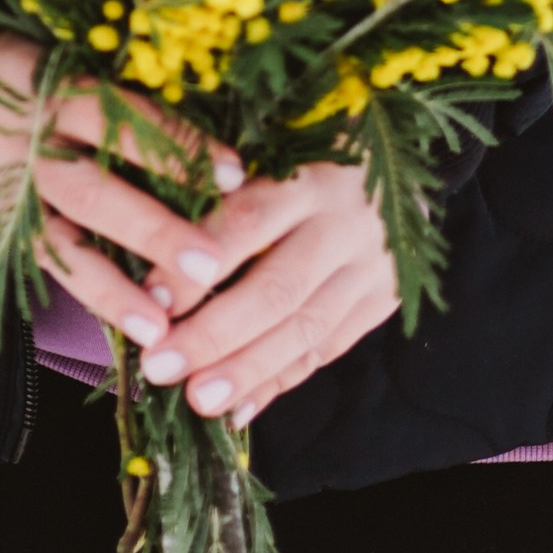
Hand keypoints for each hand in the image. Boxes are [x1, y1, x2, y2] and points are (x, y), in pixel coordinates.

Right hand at [0, 39, 244, 358]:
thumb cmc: (33, 72)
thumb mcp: (68, 58)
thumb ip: (125, 90)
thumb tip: (216, 132)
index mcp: (54, 88)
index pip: (121, 117)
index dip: (177, 144)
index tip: (236, 175)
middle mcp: (30, 144)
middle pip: (93, 191)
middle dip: (152, 230)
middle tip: (210, 265)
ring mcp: (13, 193)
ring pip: (67, 242)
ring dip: (118, 287)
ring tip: (164, 327)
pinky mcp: (5, 228)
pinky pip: (52, 264)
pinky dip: (95, 296)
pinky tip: (136, 328)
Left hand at [132, 157, 399, 429]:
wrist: (403, 166)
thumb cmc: (318, 149)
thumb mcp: (280, 145)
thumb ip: (229, 186)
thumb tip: (157, 242)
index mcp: (309, 176)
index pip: (248, 222)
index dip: (199, 263)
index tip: (149, 296)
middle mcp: (344, 224)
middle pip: (277, 288)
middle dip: (214, 334)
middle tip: (160, 367)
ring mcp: (370, 268)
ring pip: (305, 328)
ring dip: (248, 370)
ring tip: (199, 400)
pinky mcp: (383, 300)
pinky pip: (328, 348)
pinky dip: (282, 381)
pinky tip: (241, 407)